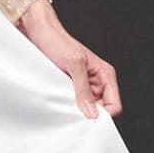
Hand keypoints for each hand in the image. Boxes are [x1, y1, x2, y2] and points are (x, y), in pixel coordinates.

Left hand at [15, 0, 122, 118]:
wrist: (39, 33)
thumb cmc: (58, 42)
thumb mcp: (74, 65)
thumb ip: (83, 89)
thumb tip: (92, 112)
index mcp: (105, 74)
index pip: (114, 104)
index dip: (104, 115)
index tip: (89, 120)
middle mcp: (97, 81)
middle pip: (101, 109)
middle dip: (90, 115)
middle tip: (75, 117)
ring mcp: (83, 85)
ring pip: (87, 108)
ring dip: (77, 111)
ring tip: (66, 107)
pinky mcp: (70, 86)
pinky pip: (74, 103)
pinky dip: (68, 106)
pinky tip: (60, 104)